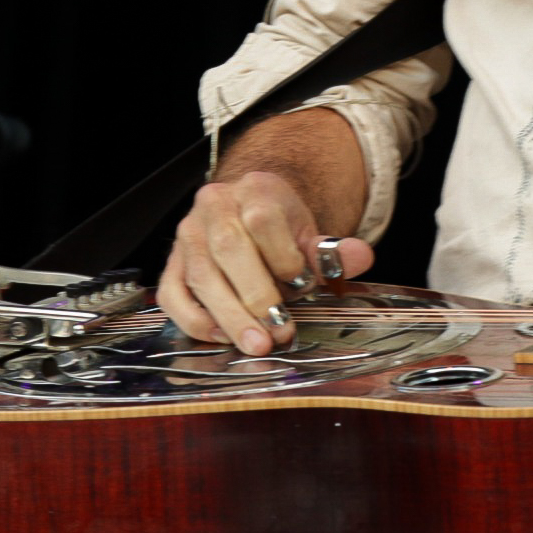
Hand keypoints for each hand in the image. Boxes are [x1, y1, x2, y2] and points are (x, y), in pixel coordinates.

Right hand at [157, 171, 373, 355]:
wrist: (250, 211)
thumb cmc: (281, 228)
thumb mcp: (310, 233)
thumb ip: (333, 251)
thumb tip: (361, 257)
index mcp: (254, 189)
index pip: (262, 221)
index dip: (282, 258)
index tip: (302, 284)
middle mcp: (214, 206)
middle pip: (228, 249)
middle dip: (255, 297)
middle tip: (278, 332)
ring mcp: (187, 234)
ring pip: (200, 276)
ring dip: (229, 316)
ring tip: (256, 343)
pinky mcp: (171, 263)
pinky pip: (172, 295)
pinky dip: (195, 320)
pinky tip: (221, 336)